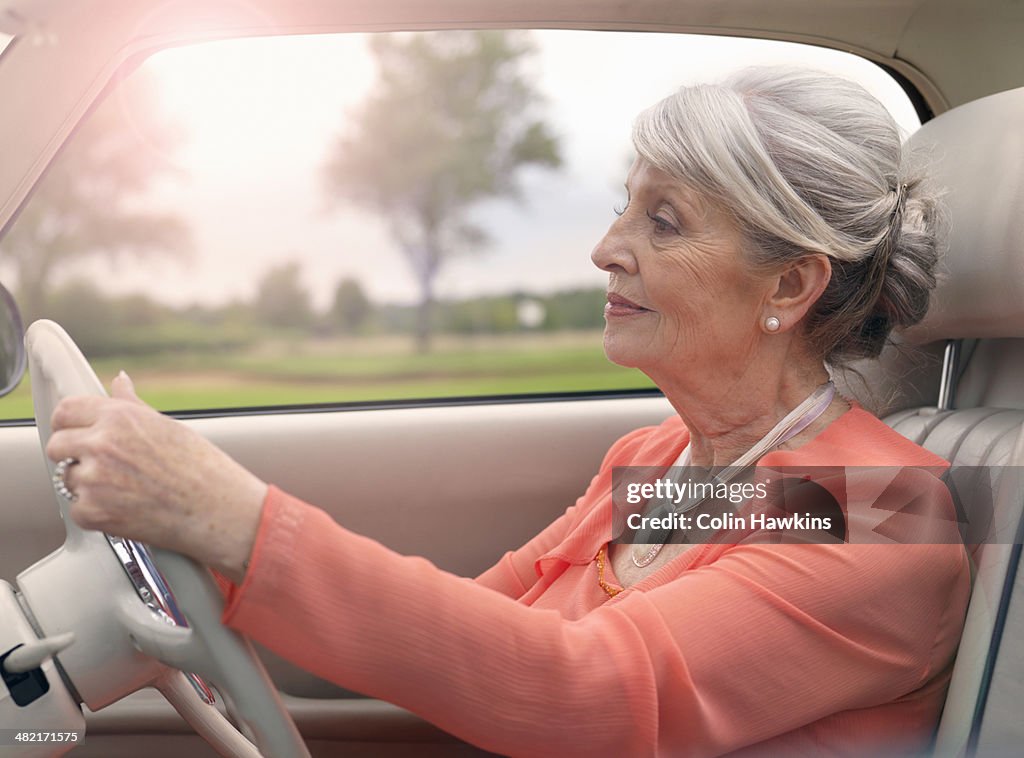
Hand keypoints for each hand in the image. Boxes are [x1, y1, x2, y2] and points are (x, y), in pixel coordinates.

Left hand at [46, 371, 266, 582]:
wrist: (218, 510)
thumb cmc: (201, 468)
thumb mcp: (166, 426)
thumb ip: (131, 404)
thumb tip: (120, 380)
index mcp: (119, 417)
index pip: (66, 411)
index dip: (70, 424)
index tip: (77, 434)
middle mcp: (102, 444)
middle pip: (57, 445)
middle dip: (74, 455)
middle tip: (103, 467)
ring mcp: (94, 479)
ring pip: (66, 479)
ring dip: (87, 485)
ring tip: (125, 490)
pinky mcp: (93, 512)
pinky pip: (78, 509)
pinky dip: (96, 512)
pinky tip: (126, 508)